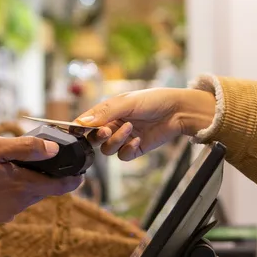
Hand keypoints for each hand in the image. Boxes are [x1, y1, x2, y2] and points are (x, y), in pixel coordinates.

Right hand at [0, 134, 83, 225]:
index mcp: (22, 189)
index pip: (59, 187)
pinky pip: (0, 205)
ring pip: (18, 198)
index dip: (72, 179)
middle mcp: (14, 208)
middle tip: (29, 159)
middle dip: (37, 176)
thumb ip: (26, 149)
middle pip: (37, 191)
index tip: (80, 174)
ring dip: (14, 184)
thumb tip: (53, 149)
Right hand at [76, 88, 215, 160]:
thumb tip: (82, 122)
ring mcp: (124, 138)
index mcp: (108, 111)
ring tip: (130, 128)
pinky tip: (138, 140)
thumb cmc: (154, 100)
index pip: (86, 122)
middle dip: (98, 136)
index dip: (80, 127)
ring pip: (107, 149)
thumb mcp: (127, 102)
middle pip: (93, 139)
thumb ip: (105, 112)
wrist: (178, 111)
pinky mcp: (135, 149)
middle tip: (106, 131)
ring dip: (116, 140)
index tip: (78, 130)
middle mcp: (114, 125)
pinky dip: (128, 149)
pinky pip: (123, 156)